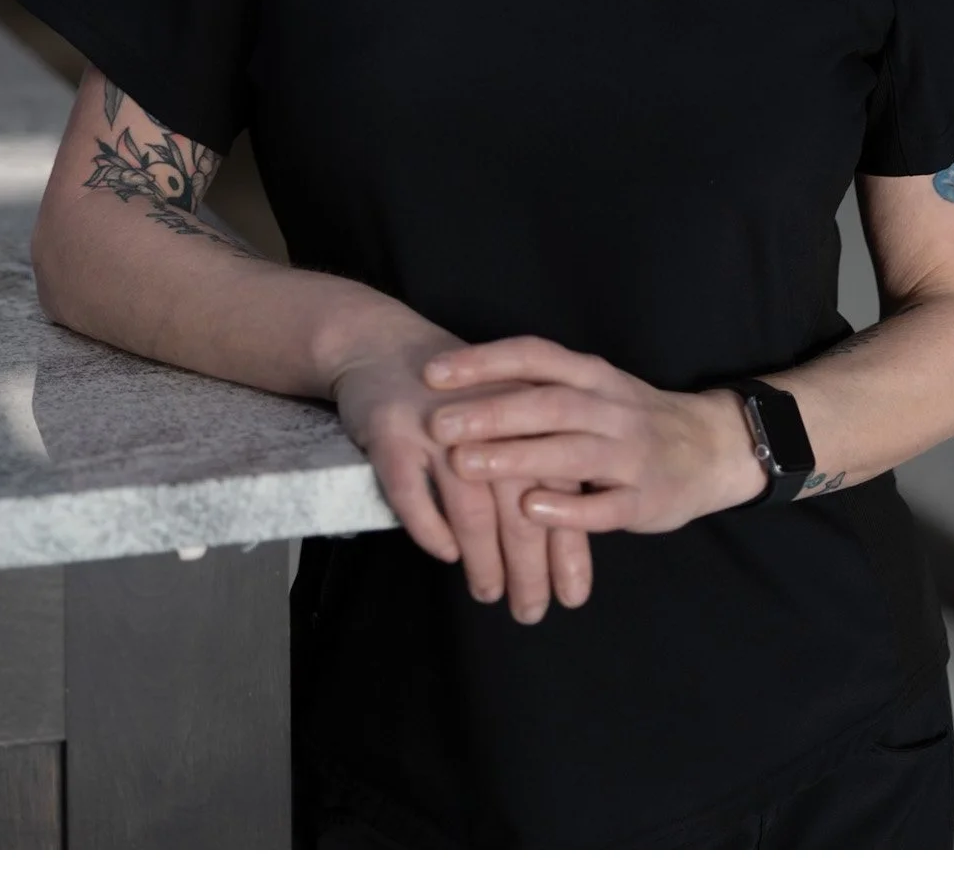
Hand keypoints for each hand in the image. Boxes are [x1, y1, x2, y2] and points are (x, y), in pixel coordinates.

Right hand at [330, 325, 593, 622]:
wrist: (379, 343)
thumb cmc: (453, 390)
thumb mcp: (503, 413)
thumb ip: (535, 462)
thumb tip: (566, 538)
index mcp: (524, 413)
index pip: (559, 487)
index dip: (568, 545)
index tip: (573, 596)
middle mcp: (488, 420)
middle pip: (518, 504)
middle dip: (529, 565)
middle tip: (531, 610)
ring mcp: (436, 427)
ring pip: (469, 505)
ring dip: (483, 558)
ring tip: (490, 593)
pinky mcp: (390, 433)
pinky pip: (410, 492)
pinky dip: (428, 527)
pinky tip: (444, 555)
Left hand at [422, 335, 766, 531]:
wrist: (713, 447)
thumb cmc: (632, 418)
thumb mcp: (594, 389)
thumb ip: (541, 390)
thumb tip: (463, 391)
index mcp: (593, 375)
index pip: (535, 357)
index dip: (484, 362)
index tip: (433, 373)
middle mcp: (611, 408)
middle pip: (548, 403)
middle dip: (492, 411)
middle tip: (440, 423)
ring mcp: (631, 454)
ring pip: (571, 451)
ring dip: (516, 456)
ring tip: (465, 464)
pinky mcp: (646, 499)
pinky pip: (605, 504)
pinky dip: (568, 507)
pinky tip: (530, 511)